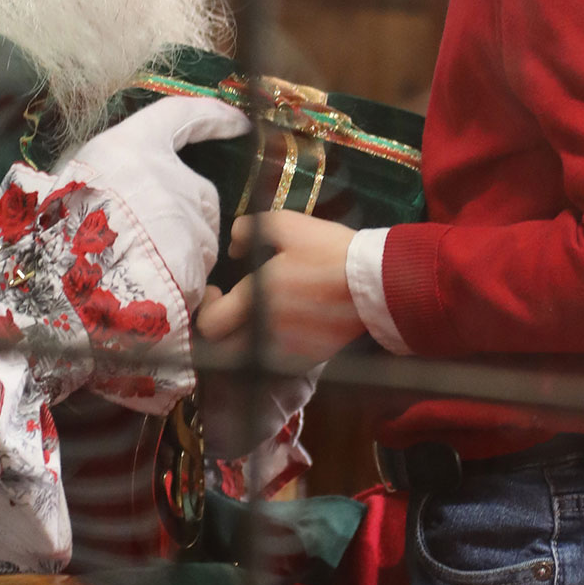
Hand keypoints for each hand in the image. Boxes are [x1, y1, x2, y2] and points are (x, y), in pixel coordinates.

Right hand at [55, 92, 250, 314]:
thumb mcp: (67, 178)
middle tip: (148, 239)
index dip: (213, 116)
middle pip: (199, 191)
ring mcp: (189, 220)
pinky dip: (180, 284)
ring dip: (181, 252)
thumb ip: (101, 171)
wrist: (65, 284)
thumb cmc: (57, 226)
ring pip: (201, 237)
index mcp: (135, 147)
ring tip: (140, 272)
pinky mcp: (197, 262)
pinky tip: (149, 294)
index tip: (238, 121)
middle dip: (185, 214)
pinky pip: (196, 273)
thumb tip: (110, 178)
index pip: (183, 116)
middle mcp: (172, 177)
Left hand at [194, 211, 363, 369]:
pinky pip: (273, 358)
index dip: (207, 307)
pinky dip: (269, 344)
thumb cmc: (328, 252)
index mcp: (256, 303)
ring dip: (243, 337)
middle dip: (220, 327)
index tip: (219, 290)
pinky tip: (283, 322)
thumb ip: (247, 230)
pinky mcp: (306, 360)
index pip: (210, 324)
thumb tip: (233, 247)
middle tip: (232, 304)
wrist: (376, 283)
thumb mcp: (286, 224)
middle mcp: (266, 336)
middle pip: (222, 349)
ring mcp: (286, 353)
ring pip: (247, 356)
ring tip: (258, 311)